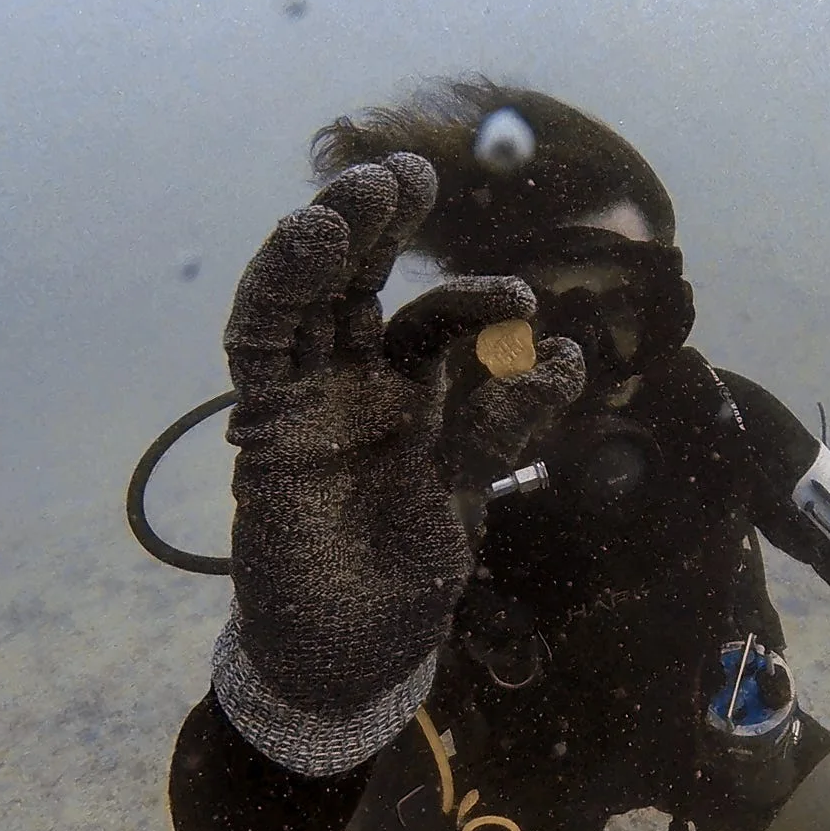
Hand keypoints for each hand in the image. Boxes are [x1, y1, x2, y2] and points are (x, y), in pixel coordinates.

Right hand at [216, 153, 584, 771]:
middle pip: (363, 280)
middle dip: (384, 223)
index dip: (473, 296)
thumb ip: (502, 427)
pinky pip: (261, 340)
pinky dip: (278, 287)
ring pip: (310, 294)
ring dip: (330, 237)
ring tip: (360, 195)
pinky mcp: (264, 421)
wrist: (347, 656)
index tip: (522, 299)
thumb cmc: (405, 577)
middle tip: (411, 174)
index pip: (434, 320)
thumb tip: (568, 355)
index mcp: (410, 395)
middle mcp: (355, 383)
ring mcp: (306, 396)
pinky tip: (307, 239)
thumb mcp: (468, 494)